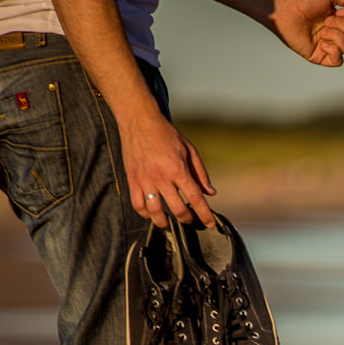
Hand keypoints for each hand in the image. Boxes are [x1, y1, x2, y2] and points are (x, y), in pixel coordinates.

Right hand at [122, 112, 216, 226]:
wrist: (139, 121)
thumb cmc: (167, 135)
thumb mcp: (190, 150)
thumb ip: (200, 173)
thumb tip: (210, 193)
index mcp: (178, 169)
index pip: (195, 198)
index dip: (205, 214)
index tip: (210, 223)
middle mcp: (161, 177)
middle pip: (177, 209)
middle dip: (187, 219)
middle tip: (190, 220)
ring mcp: (145, 180)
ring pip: (155, 212)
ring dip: (165, 222)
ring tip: (170, 224)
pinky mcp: (132, 180)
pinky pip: (138, 204)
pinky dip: (145, 214)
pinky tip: (152, 213)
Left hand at [269, 0, 343, 65]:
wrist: (286, 10)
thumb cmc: (303, 0)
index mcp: (340, 18)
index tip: (340, 10)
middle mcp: (336, 32)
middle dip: (343, 24)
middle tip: (327, 20)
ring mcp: (329, 45)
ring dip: (336, 35)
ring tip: (322, 30)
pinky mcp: (320, 56)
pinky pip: (338, 60)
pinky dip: (334, 50)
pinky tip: (323, 43)